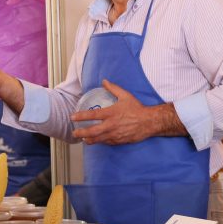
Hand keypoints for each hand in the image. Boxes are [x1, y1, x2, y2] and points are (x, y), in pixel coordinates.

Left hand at [70, 79, 184, 144]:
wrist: (150, 122)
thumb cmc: (137, 108)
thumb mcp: (125, 95)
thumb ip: (113, 88)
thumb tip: (104, 81)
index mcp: (111, 113)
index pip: (92, 115)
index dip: (80, 116)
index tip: (72, 117)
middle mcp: (111, 125)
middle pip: (92, 131)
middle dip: (81, 132)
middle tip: (74, 133)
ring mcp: (114, 134)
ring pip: (98, 139)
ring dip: (88, 139)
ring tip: (83, 138)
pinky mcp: (119, 141)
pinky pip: (106, 142)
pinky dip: (99, 142)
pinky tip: (96, 140)